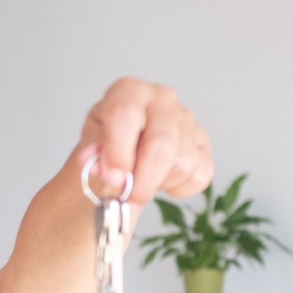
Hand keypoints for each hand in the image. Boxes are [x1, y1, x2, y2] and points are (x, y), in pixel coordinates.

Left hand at [76, 79, 212, 210]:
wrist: (121, 153)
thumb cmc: (105, 146)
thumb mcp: (89, 149)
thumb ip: (93, 158)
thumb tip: (103, 168)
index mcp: (128, 92)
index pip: (126, 115)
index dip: (119, 152)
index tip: (114, 179)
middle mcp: (161, 100)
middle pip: (162, 144)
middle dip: (144, 180)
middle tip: (128, 200)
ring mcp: (186, 120)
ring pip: (183, 162)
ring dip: (159, 184)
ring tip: (142, 181)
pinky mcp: (203, 143)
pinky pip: (200, 174)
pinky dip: (179, 188)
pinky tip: (161, 181)